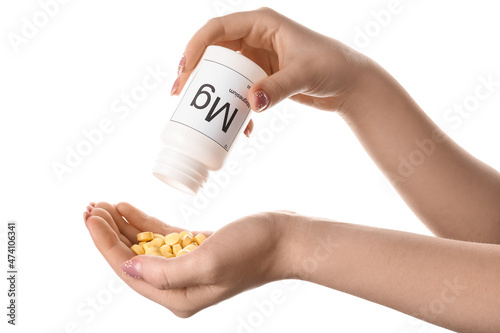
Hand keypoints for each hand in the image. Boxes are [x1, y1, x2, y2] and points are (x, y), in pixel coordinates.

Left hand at [83, 202, 293, 316]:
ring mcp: (188, 266)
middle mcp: (180, 285)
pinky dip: (143, 223)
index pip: (129, 271)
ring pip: (143, 246)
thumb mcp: (209, 261)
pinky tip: (128, 209)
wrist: (286, 240)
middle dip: (109, 233)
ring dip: (122, 226)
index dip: (105, 245)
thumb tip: (128, 266)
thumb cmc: (253, 251)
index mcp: (179, 296)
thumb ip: (166, 272)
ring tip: (104, 205)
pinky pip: (161, 237)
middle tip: (91, 208)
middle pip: (132, 258)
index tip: (91, 218)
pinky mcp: (197, 248)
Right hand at [175, 7, 373, 135]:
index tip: (184, 70)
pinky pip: (239, 89)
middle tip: (180, 94)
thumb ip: (278, 87)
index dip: (196, 46)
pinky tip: (241, 125)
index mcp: (262, 24)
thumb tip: (251, 103)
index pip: (218, 28)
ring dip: (214, 93)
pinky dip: (236, 106)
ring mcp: (258, 58)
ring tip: (201, 114)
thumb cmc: (333, 66)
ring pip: (224, 73)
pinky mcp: (262, 76)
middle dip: (196, 72)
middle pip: (214, 51)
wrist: (349, 84)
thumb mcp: (304, 74)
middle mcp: (256, 38)